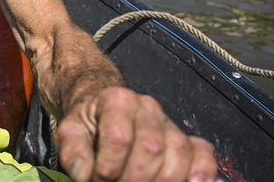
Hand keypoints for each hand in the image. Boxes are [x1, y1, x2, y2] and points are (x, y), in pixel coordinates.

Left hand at [54, 87, 216, 181]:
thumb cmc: (89, 124)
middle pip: (151, 148)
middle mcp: (148, 108)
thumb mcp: (70, 132)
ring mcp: (170, 124)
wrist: (103, 110)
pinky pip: (203, 154)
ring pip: (179, 152)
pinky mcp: (187, 140)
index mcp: (118, 100)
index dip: (107, 167)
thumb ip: (74, 151)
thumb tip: (85, 173)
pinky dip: (201, 173)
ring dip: (164, 180)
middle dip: (134, 178)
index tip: (97, 179)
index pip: (118, 137)